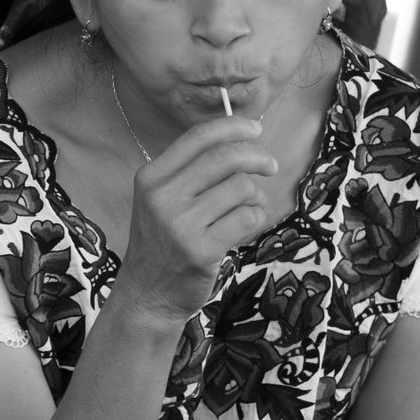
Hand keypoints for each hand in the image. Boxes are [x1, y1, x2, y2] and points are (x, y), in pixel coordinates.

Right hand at [119, 116, 276, 325]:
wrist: (147, 294)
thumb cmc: (163, 242)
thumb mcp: (161, 200)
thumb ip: (191, 171)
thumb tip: (240, 139)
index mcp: (151, 177)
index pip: (198, 137)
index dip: (232, 126)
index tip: (255, 129)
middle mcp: (162, 197)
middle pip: (225, 158)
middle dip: (258, 156)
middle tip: (271, 166)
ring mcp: (180, 224)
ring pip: (242, 188)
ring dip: (256, 196)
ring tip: (248, 208)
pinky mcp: (201, 250)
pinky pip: (248, 218)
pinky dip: (255, 219)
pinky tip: (243, 227)